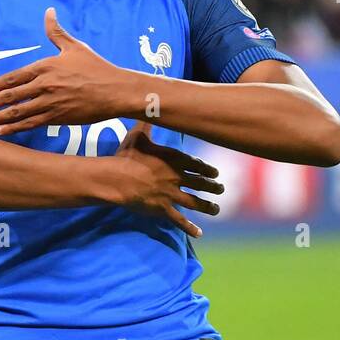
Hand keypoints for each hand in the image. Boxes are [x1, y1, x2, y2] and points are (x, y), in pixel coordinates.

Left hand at [0, 8, 128, 134]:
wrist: (115, 90)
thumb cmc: (96, 67)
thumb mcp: (74, 46)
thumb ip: (56, 32)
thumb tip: (48, 11)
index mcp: (45, 67)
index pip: (12, 78)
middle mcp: (44, 85)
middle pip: (9, 96)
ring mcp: (50, 103)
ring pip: (16, 112)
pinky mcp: (57, 117)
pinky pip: (30, 124)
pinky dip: (14, 128)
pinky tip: (0, 132)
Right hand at [111, 120, 221, 237]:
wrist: (119, 179)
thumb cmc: (126, 157)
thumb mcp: (138, 137)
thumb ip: (146, 125)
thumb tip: (147, 107)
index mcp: (174, 160)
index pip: (197, 164)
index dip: (207, 169)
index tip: (215, 173)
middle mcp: (177, 177)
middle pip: (201, 183)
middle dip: (212, 186)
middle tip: (221, 189)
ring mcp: (171, 194)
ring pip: (195, 202)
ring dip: (208, 206)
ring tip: (216, 209)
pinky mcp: (163, 209)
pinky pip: (179, 220)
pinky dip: (189, 227)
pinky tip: (200, 233)